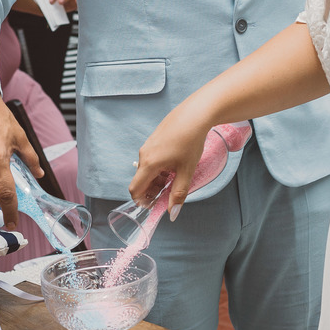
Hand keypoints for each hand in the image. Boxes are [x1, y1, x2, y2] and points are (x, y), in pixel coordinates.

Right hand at [128, 104, 214, 219]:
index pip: (135, 189)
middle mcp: (144, 155)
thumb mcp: (186, 171)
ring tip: (176, 177)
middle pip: (141, 180)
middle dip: (153, 190)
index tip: (155, 204)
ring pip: (147, 170)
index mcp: (149, 164)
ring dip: (158, 179)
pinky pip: (151, 159)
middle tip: (170, 192)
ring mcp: (148, 146)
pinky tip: (175, 164)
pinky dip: (160, 168)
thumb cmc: (190, 141)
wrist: (194, 115)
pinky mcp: (153, 140)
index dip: (142, 201)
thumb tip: (172, 214)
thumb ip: (178, 194)